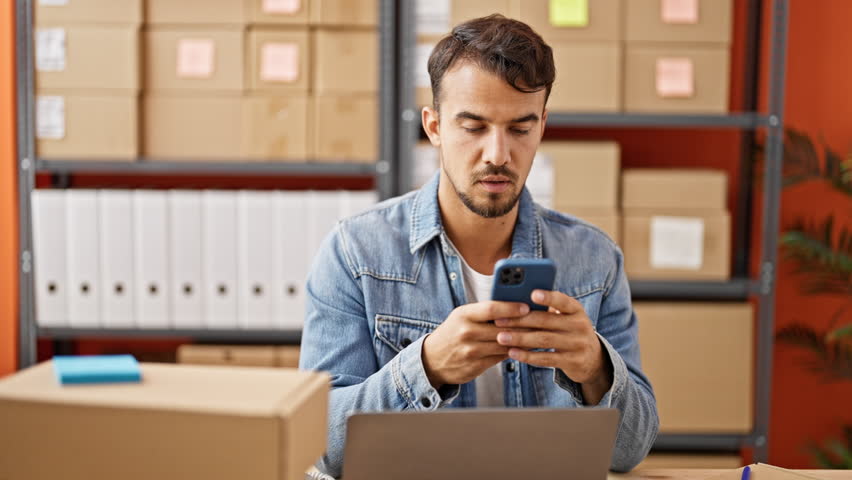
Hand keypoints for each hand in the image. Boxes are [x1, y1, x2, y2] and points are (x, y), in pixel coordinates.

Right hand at [422, 301, 529, 387]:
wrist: (431, 359)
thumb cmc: (453, 332)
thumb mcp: (462, 316)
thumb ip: (484, 312)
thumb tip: (514, 305)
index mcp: (463, 315)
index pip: (491, 309)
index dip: (511, 307)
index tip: (527, 306)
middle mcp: (466, 333)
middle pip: (502, 329)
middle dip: (524, 325)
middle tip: (541, 321)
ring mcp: (470, 351)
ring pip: (504, 345)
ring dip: (523, 340)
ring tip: (538, 334)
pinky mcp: (475, 367)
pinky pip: (500, 358)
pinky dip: (514, 352)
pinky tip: (525, 348)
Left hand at [493, 290, 612, 404]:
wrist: (592, 359)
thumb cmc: (569, 331)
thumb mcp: (566, 318)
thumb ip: (548, 310)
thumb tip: (516, 302)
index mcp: (576, 310)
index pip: (563, 301)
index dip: (548, 297)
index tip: (532, 294)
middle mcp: (579, 325)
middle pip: (546, 321)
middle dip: (520, 320)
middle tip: (499, 320)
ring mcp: (577, 344)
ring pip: (544, 340)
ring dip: (520, 338)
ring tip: (501, 337)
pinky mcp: (573, 361)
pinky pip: (547, 358)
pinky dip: (528, 356)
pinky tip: (512, 353)